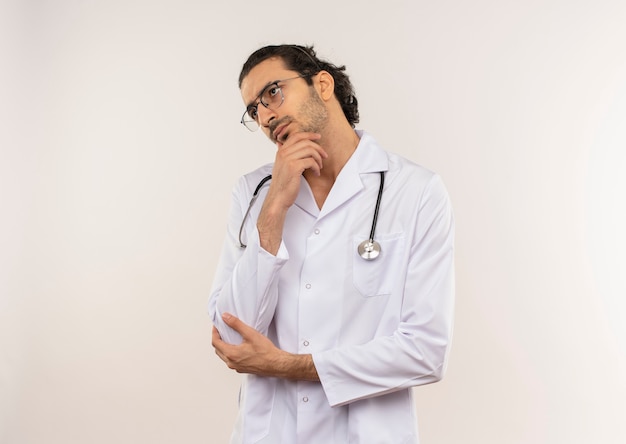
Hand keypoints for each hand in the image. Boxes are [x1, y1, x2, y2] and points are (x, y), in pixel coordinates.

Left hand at [212, 313, 318, 380]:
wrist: (276, 364)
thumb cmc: (265, 351)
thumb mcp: (250, 334)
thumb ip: (236, 324)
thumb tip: (225, 317)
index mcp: (231, 354)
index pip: (215, 342)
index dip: (214, 332)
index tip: (216, 326)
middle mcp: (231, 363)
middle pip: (218, 350)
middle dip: (217, 339)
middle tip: (220, 331)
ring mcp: (237, 367)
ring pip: (224, 356)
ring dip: (223, 347)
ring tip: (228, 338)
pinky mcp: (242, 369)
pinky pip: (231, 361)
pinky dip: (230, 353)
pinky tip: (237, 348)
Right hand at [256, 132, 327, 253]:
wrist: (278, 197)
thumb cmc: (282, 184)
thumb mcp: (282, 166)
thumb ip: (285, 155)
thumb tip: (283, 144)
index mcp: (281, 151)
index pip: (296, 136)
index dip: (309, 134)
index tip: (318, 137)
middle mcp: (283, 153)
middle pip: (306, 142)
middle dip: (318, 148)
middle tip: (324, 155)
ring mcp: (288, 159)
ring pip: (310, 150)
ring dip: (318, 159)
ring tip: (319, 167)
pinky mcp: (294, 167)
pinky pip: (311, 161)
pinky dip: (316, 167)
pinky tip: (316, 173)